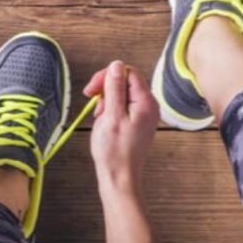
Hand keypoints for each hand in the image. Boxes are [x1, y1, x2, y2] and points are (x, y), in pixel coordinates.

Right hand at [83, 60, 158, 197]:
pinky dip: (110, 111)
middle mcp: (149, 106)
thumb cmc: (114, 151)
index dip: (108, 77)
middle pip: (125, 82)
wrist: (119, 177)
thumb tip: (116, 65)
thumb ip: (114, 88)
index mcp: (146, 102)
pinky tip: (104, 123)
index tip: (92, 89)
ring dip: (106, 102)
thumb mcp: (111, 115)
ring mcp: (144, 115)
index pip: (127, 73)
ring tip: (101, 119)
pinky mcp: (137, 122)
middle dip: (106, 90)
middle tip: (94, 104)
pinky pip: (122, 107)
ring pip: (121, 95)